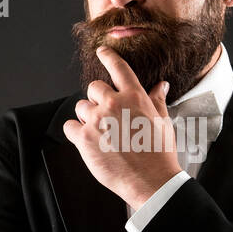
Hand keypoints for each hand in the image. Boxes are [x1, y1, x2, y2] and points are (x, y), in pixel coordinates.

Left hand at [62, 45, 182, 206]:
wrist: (151, 180)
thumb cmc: (160, 153)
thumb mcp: (163, 122)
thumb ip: (157, 100)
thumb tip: (161, 85)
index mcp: (134, 96)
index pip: (118, 68)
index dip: (108, 56)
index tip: (102, 51)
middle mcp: (113, 103)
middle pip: (93, 88)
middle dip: (98, 99)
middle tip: (107, 117)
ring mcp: (97, 120)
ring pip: (81, 107)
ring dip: (87, 117)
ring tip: (101, 133)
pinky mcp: (84, 138)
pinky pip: (69, 126)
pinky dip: (76, 132)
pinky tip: (88, 141)